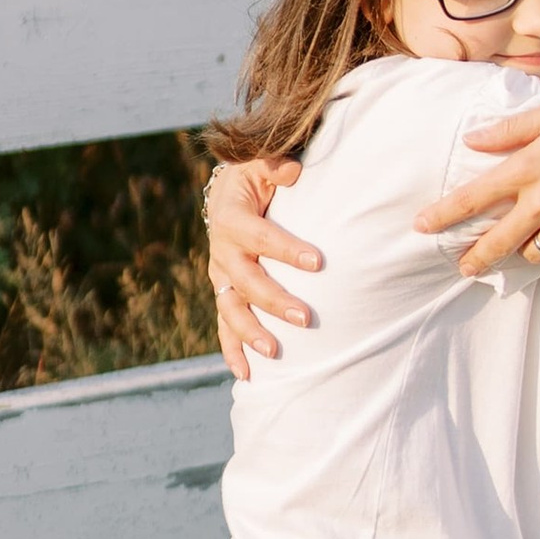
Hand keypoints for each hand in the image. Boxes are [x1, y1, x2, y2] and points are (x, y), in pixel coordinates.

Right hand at [205, 154, 320, 376]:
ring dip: (251, 334)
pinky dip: (233, 351)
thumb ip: (275, 165)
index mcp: (231, 219)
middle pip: (247, 282)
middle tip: (306, 319)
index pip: (261, 238)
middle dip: (275, 302)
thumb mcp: (260, 162)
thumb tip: (293, 172)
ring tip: (275, 353)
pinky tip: (247, 375)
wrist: (228, 191)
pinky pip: (225, 325)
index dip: (287, 250)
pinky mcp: (224, 292)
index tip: (318, 262)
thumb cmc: (253, 176)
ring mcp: (221, 276)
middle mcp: (222, 252)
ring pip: (231, 310)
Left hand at [415, 94, 539, 278]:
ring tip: (511, 254)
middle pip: (497, 241)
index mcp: (529, 168)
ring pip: (531, 254)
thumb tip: (472, 139)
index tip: (421, 227)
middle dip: (474, 258)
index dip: (443, 215)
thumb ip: (510, 129)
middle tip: (463, 267)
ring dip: (518, 255)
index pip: (473, 198)